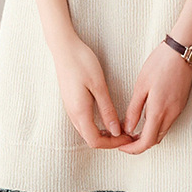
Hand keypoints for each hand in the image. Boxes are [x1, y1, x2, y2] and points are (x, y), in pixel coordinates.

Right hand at [52, 33, 133, 149]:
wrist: (64, 48)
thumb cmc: (82, 62)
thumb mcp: (98, 85)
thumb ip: (107, 110)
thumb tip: (116, 131)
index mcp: (80, 112)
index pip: (95, 141)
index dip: (113, 144)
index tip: (127, 137)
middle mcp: (72, 114)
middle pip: (90, 139)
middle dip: (110, 141)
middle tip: (127, 134)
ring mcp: (70, 108)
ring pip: (87, 131)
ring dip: (104, 134)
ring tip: (121, 126)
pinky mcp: (71, 102)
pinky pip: (84, 122)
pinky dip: (97, 125)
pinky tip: (108, 117)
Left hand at [118, 40, 191, 154]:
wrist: (181, 52)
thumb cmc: (160, 64)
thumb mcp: (141, 86)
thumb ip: (134, 109)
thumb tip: (127, 128)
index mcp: (159, 111)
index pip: (146, 142)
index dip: (133, 148)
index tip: (122, 146)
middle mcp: (171, 114)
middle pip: (154, 140)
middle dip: (139, 144)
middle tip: (125, 138)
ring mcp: (178, 110)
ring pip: (162, 132)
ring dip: (148, 134)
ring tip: (133, 128)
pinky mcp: (181, 104)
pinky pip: (168, 122)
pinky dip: (156, 125)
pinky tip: (146, 117)